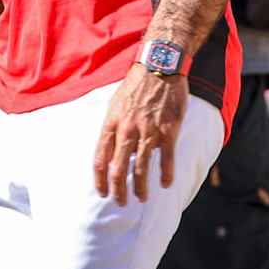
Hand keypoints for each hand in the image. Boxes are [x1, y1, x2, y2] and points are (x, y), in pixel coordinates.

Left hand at [93, 67, 187, 204]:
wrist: (159, 66)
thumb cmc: (136, 86)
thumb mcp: (115, 104)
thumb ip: (113, 128)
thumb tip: (111, 150)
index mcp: (111, 123)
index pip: (100, 159)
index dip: (100, 180)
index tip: (103, 193)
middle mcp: (127, 129)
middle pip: (118, 169)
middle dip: (118, 190)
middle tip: (122, 202)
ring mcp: (148, 130)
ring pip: (141, 167)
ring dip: (140, 187)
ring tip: (141, 198)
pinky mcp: (168, 129)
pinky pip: (167, 158)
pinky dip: (166, 174)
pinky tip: (166, 184)